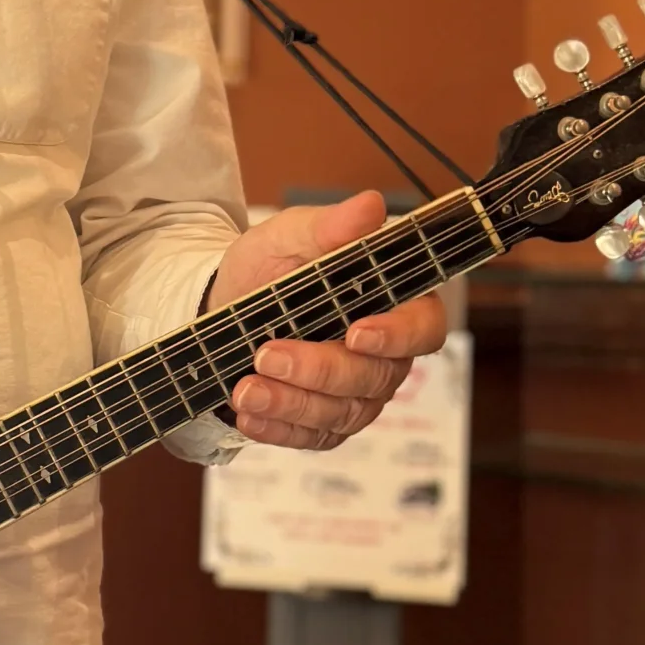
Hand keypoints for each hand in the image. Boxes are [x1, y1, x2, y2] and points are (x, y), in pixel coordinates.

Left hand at [206, 191, 446, 450]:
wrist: (220, 307)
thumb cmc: (267, 268)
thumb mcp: (288, 237)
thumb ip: (329, 227)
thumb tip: (369, 206)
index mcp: (393, 303)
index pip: (424, 327)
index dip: (398, 335)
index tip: (356, 333)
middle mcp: (385, 356)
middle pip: (374, 377)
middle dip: (318, 369)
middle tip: (269, 354)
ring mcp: (357, 395)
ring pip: (341, 412)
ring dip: (291, 402)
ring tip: (246, 388)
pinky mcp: (324, 425)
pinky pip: (311, 437)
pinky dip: (277, 428)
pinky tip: (248, 414)